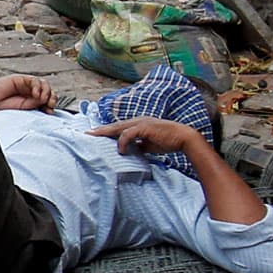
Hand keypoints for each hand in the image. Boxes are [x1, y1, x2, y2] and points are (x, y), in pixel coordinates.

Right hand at [0, 73, 54, 111]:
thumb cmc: (0, 108)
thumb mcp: (23, 110)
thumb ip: (35, 105)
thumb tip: (47, 102)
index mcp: (30, 102)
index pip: (47, 100)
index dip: (51, 104)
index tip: (50, 112)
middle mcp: (29, 92)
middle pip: (48, 91)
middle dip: (52, 98)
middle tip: (50, 105)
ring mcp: (25, 85)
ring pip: (44, 84)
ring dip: (46, 92)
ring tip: (41, 99)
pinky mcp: (20, 79)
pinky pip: (35, 80)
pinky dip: (38, 87)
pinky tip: (34, 94)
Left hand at [89, 116, 204, 158]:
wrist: (184, 138)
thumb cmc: (169, 141)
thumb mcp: (150, 145)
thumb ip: (138, 146)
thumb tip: (129, 151)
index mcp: (139, 124)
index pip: (119, 127)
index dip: (107, 131)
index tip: (95, 135)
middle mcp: (138, 121)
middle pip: (115, 125)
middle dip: (100, 130)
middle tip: (87, 133)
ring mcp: (141, 123)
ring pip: (118, 127)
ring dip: (105, 133)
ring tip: (94, 137)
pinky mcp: (144, 128)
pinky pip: (128, 134)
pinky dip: (122, 142)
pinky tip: (120, 150)